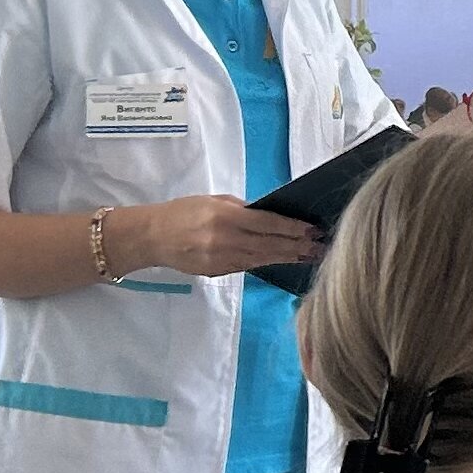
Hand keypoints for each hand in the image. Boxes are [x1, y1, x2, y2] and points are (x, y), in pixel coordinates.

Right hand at [116, 195, 324, 280]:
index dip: (292, 228)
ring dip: (287, 257)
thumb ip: (241, 209)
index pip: (267, 223)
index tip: (312, 230)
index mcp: (224, 216)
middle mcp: (225, 240)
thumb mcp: (213, 201)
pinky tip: (282, 261)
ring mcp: (221, 259)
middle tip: (320, 247)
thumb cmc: (182, 212)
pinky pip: (247, 267)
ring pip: (261, 259)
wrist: (152, 237)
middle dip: (297, 246)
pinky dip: (267, 263)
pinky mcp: (217, 272)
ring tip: (308, 256)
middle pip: (269, 244)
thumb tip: (269, 215)